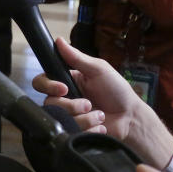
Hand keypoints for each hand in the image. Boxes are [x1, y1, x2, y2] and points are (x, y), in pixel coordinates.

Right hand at [32, 37, 172, 167]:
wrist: (131, 118)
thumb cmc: (117, 90)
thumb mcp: (98, 69)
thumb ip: (76, 57)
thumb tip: (58, 40)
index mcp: (66, 81)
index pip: (41, 82)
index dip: (48, 86)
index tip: (64, 89)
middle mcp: (64, 99)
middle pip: (49, 103)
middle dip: (71, 105)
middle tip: (88, 104)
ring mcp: (69, 116)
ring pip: (62, 118)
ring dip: (85, 118)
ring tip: (100, 116)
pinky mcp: (75, 131)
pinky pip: (72, 132)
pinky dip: (90, 129)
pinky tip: (100, 125)